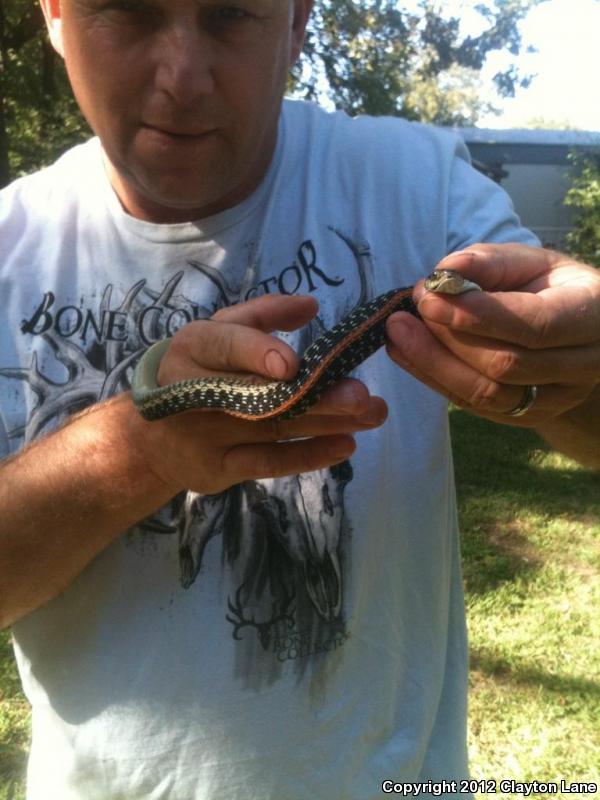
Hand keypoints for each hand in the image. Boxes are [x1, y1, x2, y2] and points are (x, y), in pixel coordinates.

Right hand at [138, 293, 387, 493]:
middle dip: (315, 395)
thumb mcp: (218, 334)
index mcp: (193, 347)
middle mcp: (194, 392)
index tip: (296, 363)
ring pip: (272, 428)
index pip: (225, 346)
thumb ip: (261, 315)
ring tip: (372, 414)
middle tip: (363, 394)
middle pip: (260, 393)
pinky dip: (308, 455)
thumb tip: (310, 305)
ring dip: (326, 423)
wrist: (152, 439)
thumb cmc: (196, 373)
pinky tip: (345, 445)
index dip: (258, 352)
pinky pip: (268, 463)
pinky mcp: (218, 470)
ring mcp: (205, 436)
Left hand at [385, 243, 599, 426]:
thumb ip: (490, 262)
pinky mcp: (526, 418)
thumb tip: (444, 271)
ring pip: (487, 394)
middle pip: (506, 365)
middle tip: (406, 312)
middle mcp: (582, 366)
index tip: (428, 298)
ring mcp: (556, 400)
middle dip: (447, 339)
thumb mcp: (531, 262)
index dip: (478, 315)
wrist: (576, 334)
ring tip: (397, 334)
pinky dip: (435, 379)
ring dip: (433, 364)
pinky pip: (474, 406)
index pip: (534, 325)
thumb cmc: (549, 287)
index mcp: (592, 316)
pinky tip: (406, 354)